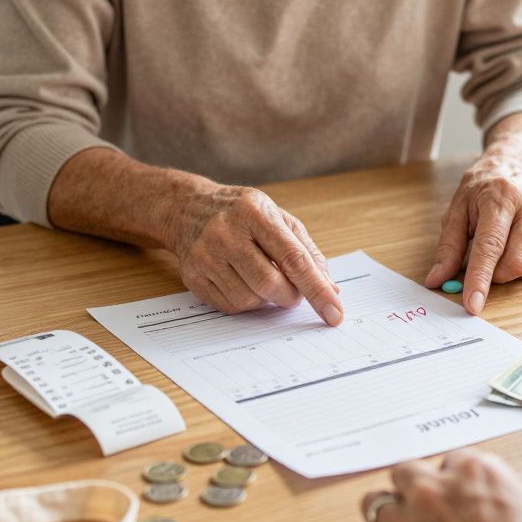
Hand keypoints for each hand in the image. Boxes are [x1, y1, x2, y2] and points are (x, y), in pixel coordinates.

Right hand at [166, 185, 342, 324]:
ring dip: (267, 300)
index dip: (317, 289)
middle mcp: (226, 232)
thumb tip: (330, 289)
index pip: (293, 258)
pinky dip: (247, 303)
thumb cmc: (241, 213)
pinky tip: (244, 283)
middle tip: (293, 292)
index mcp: (255, 213)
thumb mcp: (278, 217)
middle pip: (270, 284)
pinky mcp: (193, 276)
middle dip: (291, 297)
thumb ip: (306, 251)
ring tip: (264, 279)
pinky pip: (231, 306)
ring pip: (250, 300)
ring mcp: (206, 255)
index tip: (334, 313)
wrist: (187, 208)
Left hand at [350, 450, 521, 521]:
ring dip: (391, 521)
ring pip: (375, 504)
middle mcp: (434, 492)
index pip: (451, 460)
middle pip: (406, 473)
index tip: (457, 500)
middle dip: (416, 492)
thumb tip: (517, 516)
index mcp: (478, 474)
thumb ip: (520, 510)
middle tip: (428, 517)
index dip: (455, 484)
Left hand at [426, 151, 521, 315]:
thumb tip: (436, 281)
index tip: (473, 305)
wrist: (518, 167)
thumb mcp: (457, 211)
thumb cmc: (483, 192)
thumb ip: (448, 248)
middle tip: (486, 261)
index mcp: (501, 196)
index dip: (479, 279)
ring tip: (505, 247)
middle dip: (496, 276)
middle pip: (517, 264)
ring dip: (512, 271)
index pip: (490, 247)